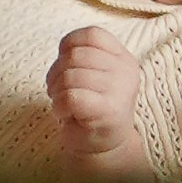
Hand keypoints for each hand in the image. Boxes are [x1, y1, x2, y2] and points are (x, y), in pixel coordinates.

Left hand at [47, 25, 146, 176]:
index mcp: (123, 58)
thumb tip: (65, 49)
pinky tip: (65, 114)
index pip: (92, 34)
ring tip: (61, 102)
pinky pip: (71, 97)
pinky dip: (60, 105)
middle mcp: (125, 71)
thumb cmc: (93, 107)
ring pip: (70, 76)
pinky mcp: (108, 111)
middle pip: (76, 55)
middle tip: (57, 89)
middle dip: (56, 72)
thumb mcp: (95, 75)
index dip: (69, 45)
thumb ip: (84, 56)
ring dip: (56, 91)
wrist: (105, 147)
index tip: (65, 63)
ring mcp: (119, 90)